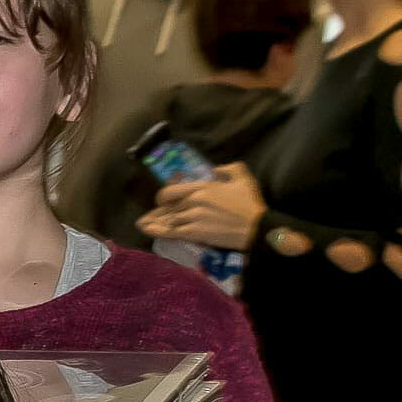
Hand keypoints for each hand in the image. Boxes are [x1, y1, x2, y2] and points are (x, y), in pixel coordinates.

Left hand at [136, 164, 265, 251]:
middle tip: (153, 217)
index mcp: (202, 188)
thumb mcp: (243, 178)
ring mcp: (193, 218)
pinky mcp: (196, 233)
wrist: (257, 227)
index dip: (163, 196)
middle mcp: (194, 202)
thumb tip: (216, 169)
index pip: (172, 191)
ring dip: (159, 223)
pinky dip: (160, 232)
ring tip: (145, 225)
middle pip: (169, 207)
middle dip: (161, 212)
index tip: (162, 200)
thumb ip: (228, 169)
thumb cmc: (251, 203)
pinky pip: (173, 232)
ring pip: (169, 220)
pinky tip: (149, 231)